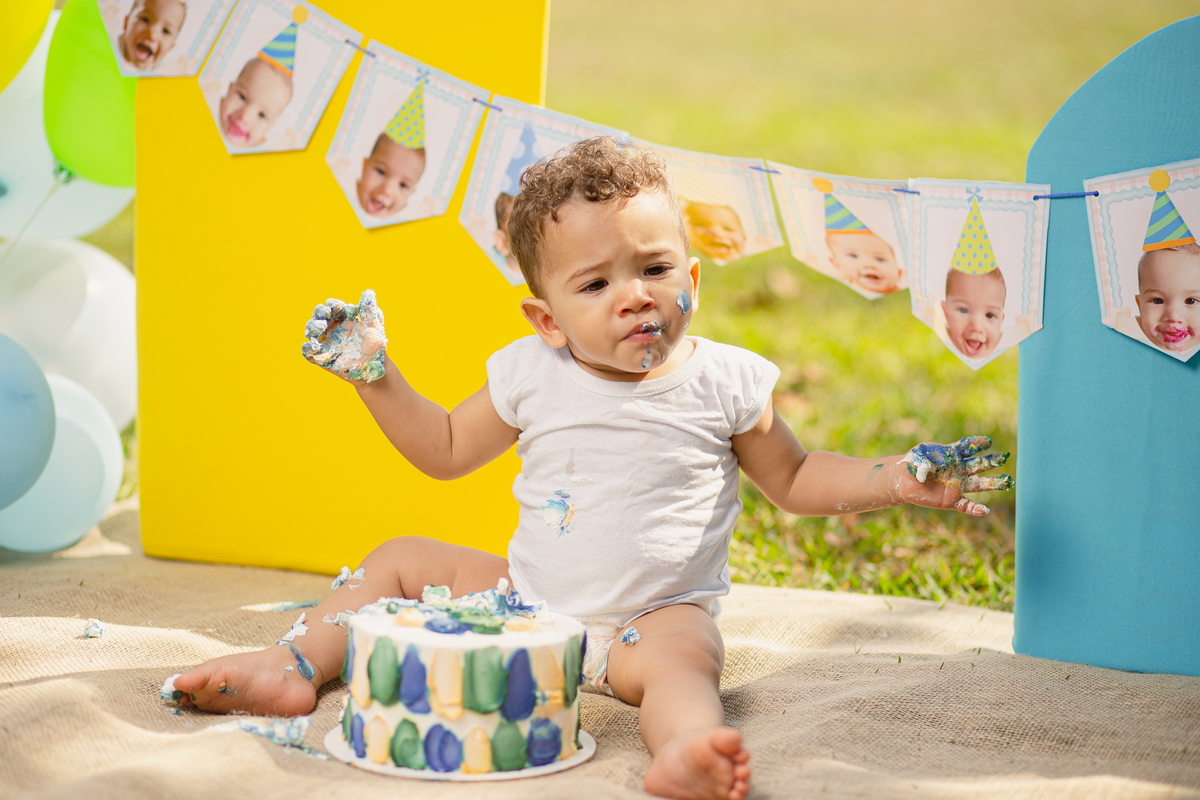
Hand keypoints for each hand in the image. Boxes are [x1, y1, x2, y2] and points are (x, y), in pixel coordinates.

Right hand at [301, 289, 387, 383]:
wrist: (375, 366)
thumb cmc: (374, 344)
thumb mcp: (374, 325)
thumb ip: (369, 310)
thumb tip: (368, 292)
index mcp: (342, 318)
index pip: (332, 307)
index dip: (333, 304)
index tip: (339, 306)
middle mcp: (331, 329)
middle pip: (318, 316)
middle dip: (320, 312)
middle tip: (326, 313)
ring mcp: (325, 343)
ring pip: (311, 331)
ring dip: (312, 326)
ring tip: (320, 326)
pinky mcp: (322, 358)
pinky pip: (309, 353)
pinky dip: (308, 348)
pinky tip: (314, 345)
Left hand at [898, 435, 1013, 514]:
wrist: (903, 480)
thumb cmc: (912, 463)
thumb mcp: (920, 455)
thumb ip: (931, 457)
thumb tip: (942, 464)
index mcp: (953, 456)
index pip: (968, 448)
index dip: (977, 444)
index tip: (987, 442)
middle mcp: (959, 470)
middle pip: (979, 465)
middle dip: (992, 461)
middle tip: (1003, 458)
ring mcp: (957, 486)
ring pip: (979, 485)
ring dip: (994, 483)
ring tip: (1008, 481)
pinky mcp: (951, 500)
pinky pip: (966, 505)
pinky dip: (975, 509)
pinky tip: (985, 510)